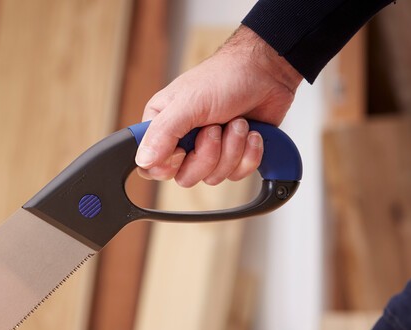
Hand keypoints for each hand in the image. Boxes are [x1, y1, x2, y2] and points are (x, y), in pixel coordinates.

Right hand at [137, 26, 302, 186]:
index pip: (151, 167)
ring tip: (237, 122)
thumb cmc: (225, 77)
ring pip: (213, 177)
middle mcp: (182, 142)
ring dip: (232, 149)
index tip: (184, 149)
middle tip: (216, 127)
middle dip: (208, 154)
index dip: (169, 165)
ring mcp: (209, 151)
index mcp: (162, 127)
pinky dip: (249, 153)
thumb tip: (143, 161)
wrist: (267, 71)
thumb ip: (162, 133)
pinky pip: (237, 174)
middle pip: (185, 177)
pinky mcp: (233, 155)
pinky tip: (251, 132)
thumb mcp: (187, 103)